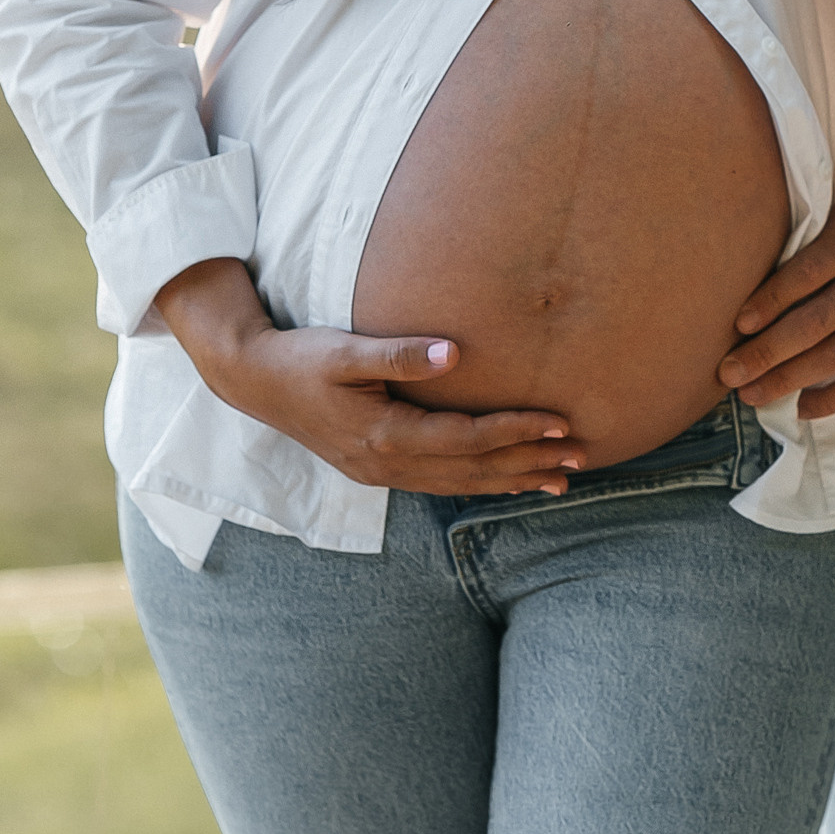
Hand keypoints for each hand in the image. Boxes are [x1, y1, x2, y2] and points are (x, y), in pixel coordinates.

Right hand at [153, 258, 583, 497]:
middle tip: (581, 458)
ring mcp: (382, 473)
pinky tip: (507, 479)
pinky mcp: (379, 470)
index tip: (561, 423)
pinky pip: (443, 483)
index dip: (517, 432)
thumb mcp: (345, 349)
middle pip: (473, 470)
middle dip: (529, 464)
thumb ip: (399, 353)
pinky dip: (481, 482)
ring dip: (512, 480)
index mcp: (383, 435)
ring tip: (559, 480)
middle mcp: (387, 464)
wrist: (253, 382)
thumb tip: (455, 353)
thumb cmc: (302, 358)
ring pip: (461, 484)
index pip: (467, 439)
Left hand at [717, 189, 834, 422]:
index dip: (766, 303)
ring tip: (752, 396)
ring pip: (830, 357)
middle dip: (762, 353)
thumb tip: (769, 268)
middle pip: (807, 324)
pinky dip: (832, 398)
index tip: (737, 326)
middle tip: (727, 374)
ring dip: (785, 380)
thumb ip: (821, 236)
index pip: (799, 275)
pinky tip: (803, 409)